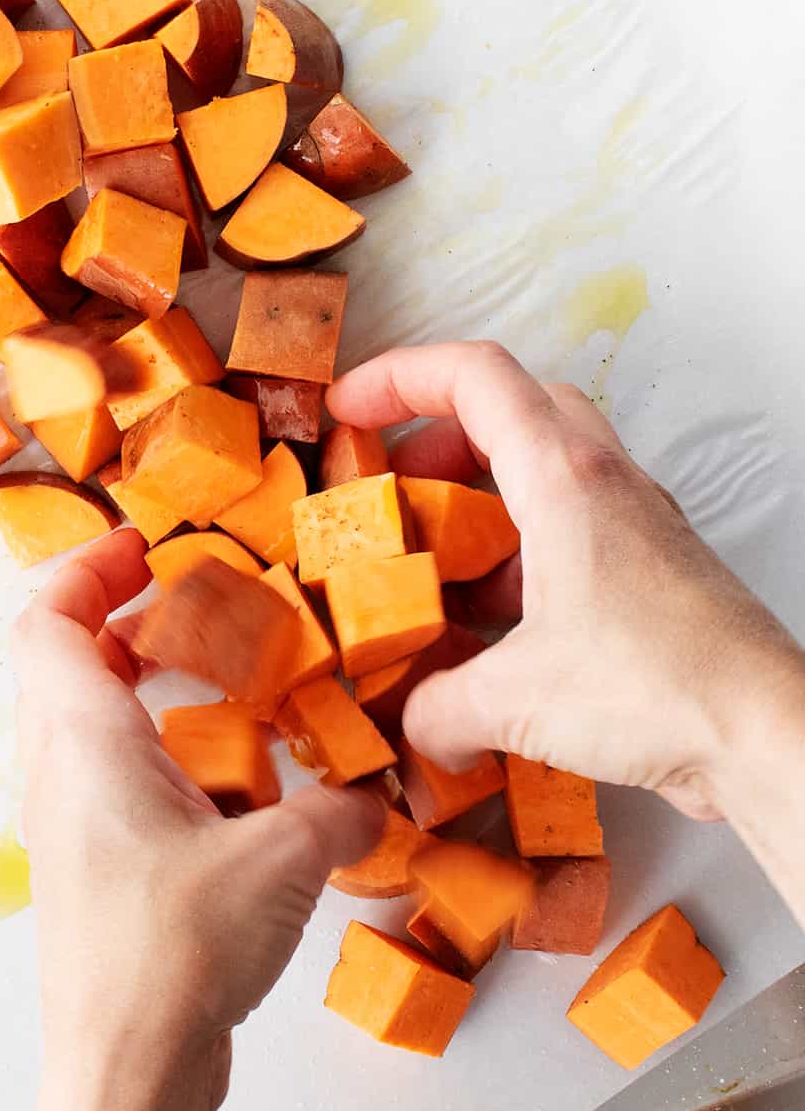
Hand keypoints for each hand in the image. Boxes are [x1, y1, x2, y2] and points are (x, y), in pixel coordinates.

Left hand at [13, 529, 382, 1110]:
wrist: (127, 1072)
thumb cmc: (167, 956)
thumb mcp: (278, 860)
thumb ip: (337, 811)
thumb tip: (370, 798)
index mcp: (84, 742)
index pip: (49, 622)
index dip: (87, 570)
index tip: (139, 549)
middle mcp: (61, 777)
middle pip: (62, 667)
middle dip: (121, 625)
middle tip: (183, 609)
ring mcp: (71, 829)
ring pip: (84, 729)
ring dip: (141, 696)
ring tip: (217, 694)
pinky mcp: (96, 875)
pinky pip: (113, 786)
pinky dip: (160, 762)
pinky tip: (229, 793)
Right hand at [328, 342, 804, 922]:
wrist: (767, 734)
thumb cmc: (658, 689)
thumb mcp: (516, 702)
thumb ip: (440, 707)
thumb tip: (413, 722)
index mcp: (563, 479)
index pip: (474, 376)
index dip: (397, 377)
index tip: (348, 412)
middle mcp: (603, 483)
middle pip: (513, 407)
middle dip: (439, 435)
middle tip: (394, 482)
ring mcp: (633, 522)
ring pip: (543, 467)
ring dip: (479, 497)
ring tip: (431, 560)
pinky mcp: (649, 569)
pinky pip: (569, 529)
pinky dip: (517, 553)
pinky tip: (488, 624)